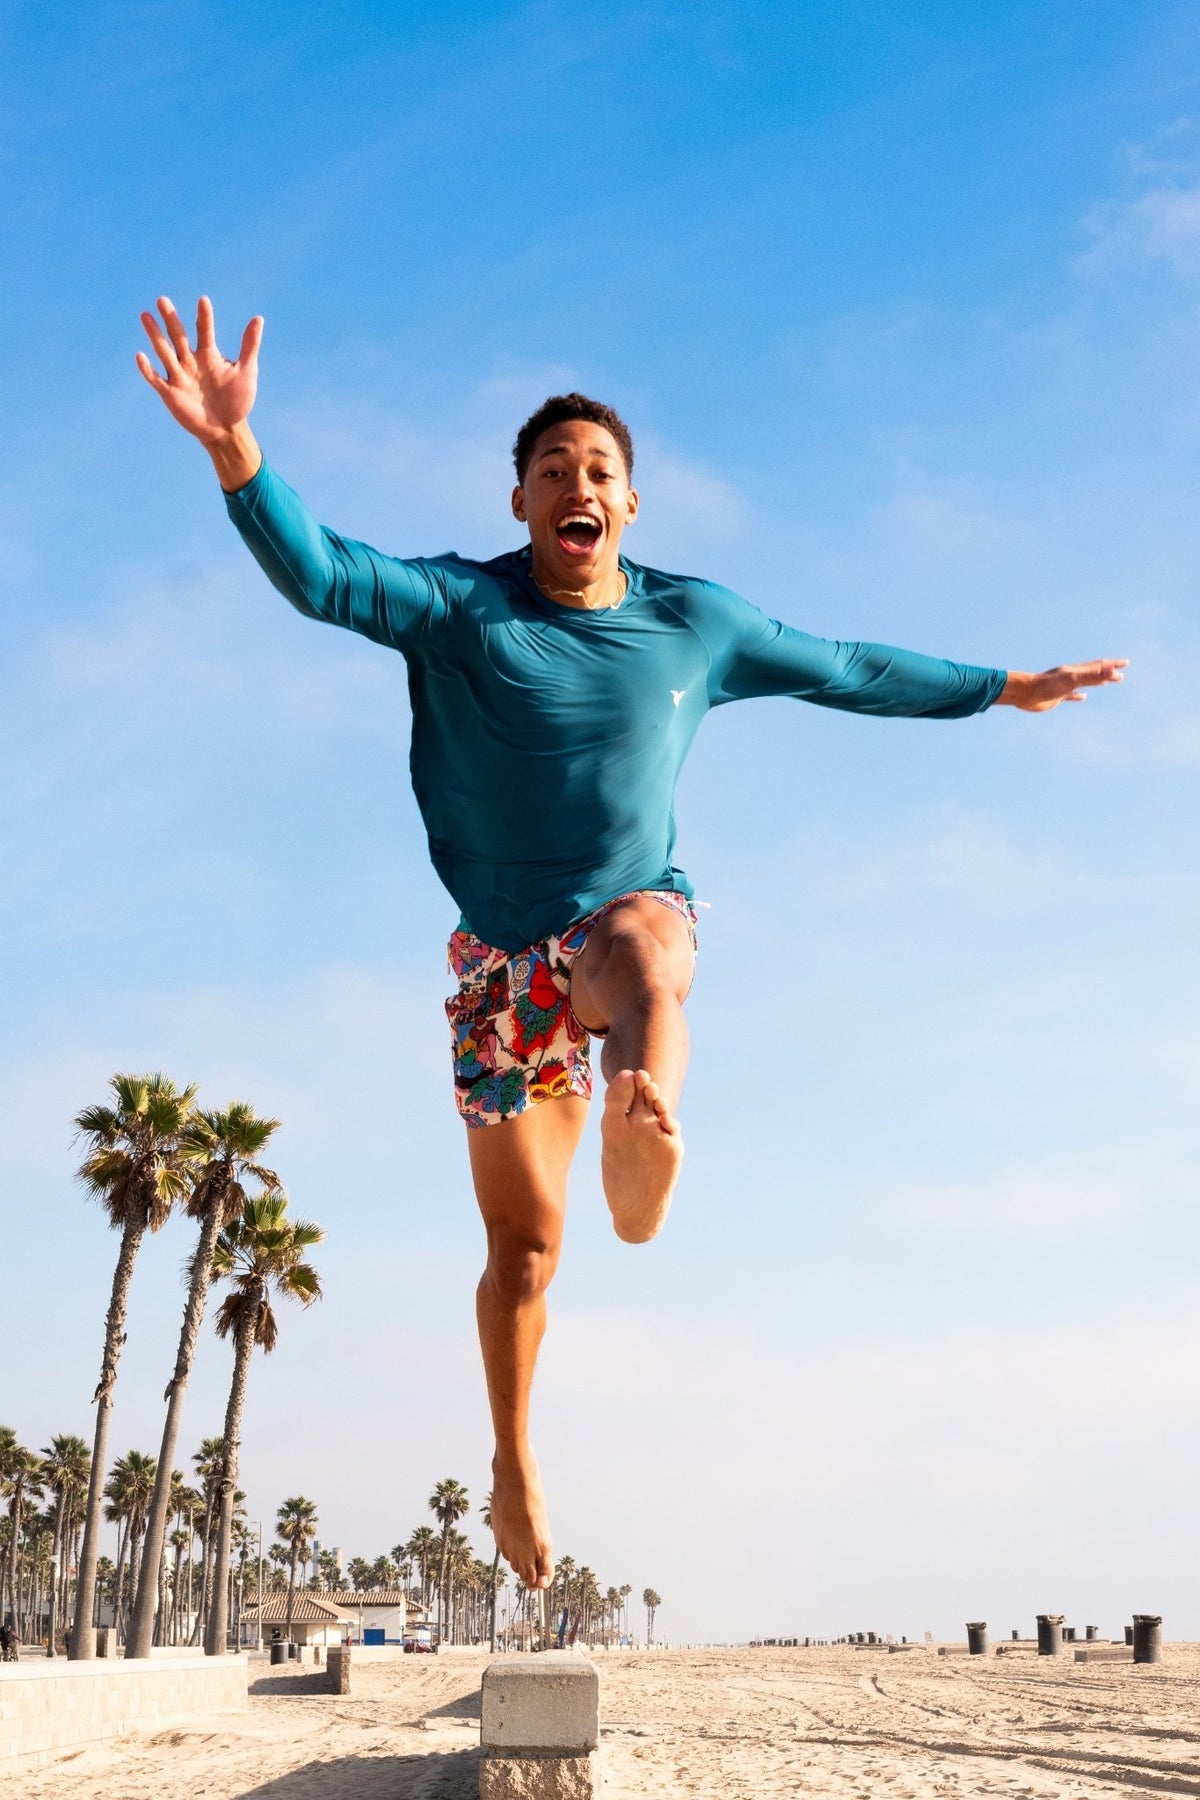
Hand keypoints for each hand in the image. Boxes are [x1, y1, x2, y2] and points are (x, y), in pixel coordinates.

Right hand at [137, 295, 261, 444]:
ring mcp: (179, 376)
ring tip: (145, 315)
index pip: (204, 330)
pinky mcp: (170, 393)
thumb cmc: (237, 400)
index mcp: (208, 354)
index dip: (204, 317)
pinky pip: (156, 379)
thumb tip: (258, 318)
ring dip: (155, 335)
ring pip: (164, 352)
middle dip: (171, 319)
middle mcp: (190, 361)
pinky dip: (148, 369)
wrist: (227, 429)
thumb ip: (249, 345)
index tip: (203, 300)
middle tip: (162, 300)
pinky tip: (140, 356)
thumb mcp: (246, 371)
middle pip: (178, 336)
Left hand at [998, 660, 1128, 710]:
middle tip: (1121, 672)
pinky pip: (1071, 695)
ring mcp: (1064, 686)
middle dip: (1107, 672)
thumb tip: (1111, 671)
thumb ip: (1091, 675)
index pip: (1098, 666)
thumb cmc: (1047, 686)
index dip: (1112, 665)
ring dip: (1096, 681)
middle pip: (1093, 672)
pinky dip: (1079, 695)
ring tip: (1107, 682)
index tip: (1126, 663)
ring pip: (1084, 683)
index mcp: (1076, 670)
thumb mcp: (1072, 679)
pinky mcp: (1056, 696)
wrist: (1025, 693)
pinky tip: (1083, 697)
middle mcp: (1071, 676)